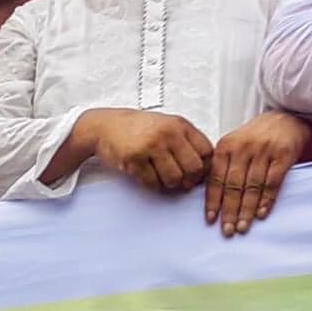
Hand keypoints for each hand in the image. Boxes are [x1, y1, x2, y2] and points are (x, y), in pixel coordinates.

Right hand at [90, 110, 212, 192]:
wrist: (105, 126)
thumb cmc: (137, 128)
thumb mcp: (167, 125)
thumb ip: (185, 141)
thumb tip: (203, 168)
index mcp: (179, 125)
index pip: (206, 151)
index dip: (205, 167)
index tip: (197, 173)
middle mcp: (167, 133)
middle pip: (193, 168)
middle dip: (188, 179)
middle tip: (181, 180)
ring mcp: (150, 146)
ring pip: (174, 179)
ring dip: (170, 185)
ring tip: (162, 178)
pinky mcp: (134, 159)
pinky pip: (152, 183)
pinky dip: (153, 186)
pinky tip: (148, 177)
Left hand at [204, 112, 311, 237]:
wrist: (287, 120)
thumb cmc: (256, 140)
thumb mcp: (235, 146)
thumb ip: (223, 167)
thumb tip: (211, 201)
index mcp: (226, 146)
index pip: (216, 178)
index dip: (213, 201)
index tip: (210, 221)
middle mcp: (243, 146)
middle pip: (233, 185)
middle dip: (229, 210)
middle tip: (227, 231)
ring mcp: (264, 149)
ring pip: (252, 186)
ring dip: (247, 210)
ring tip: (242, 227)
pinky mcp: (284, 153)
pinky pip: (273, 181)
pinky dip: (266, 199)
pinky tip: (261, 214)